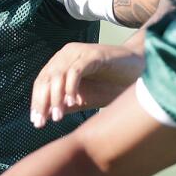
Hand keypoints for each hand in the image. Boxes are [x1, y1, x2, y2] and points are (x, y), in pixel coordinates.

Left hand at [30, 42, 144, 127]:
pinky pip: (76, 71)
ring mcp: (79, 53)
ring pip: (58, 75)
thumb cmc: (111, 84)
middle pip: (46, 79)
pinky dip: (72, 87)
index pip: (41, 82)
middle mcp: (66, 54)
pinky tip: (73, 103)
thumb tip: (45, 116)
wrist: (138, 70)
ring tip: (58, 117)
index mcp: (60, 63)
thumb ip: (66, 104)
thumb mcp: (84, 97)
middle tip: (42, 122)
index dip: (37, 102)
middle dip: (42, 102)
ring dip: (56, 98)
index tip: (36, 122)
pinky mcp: (93, 55)